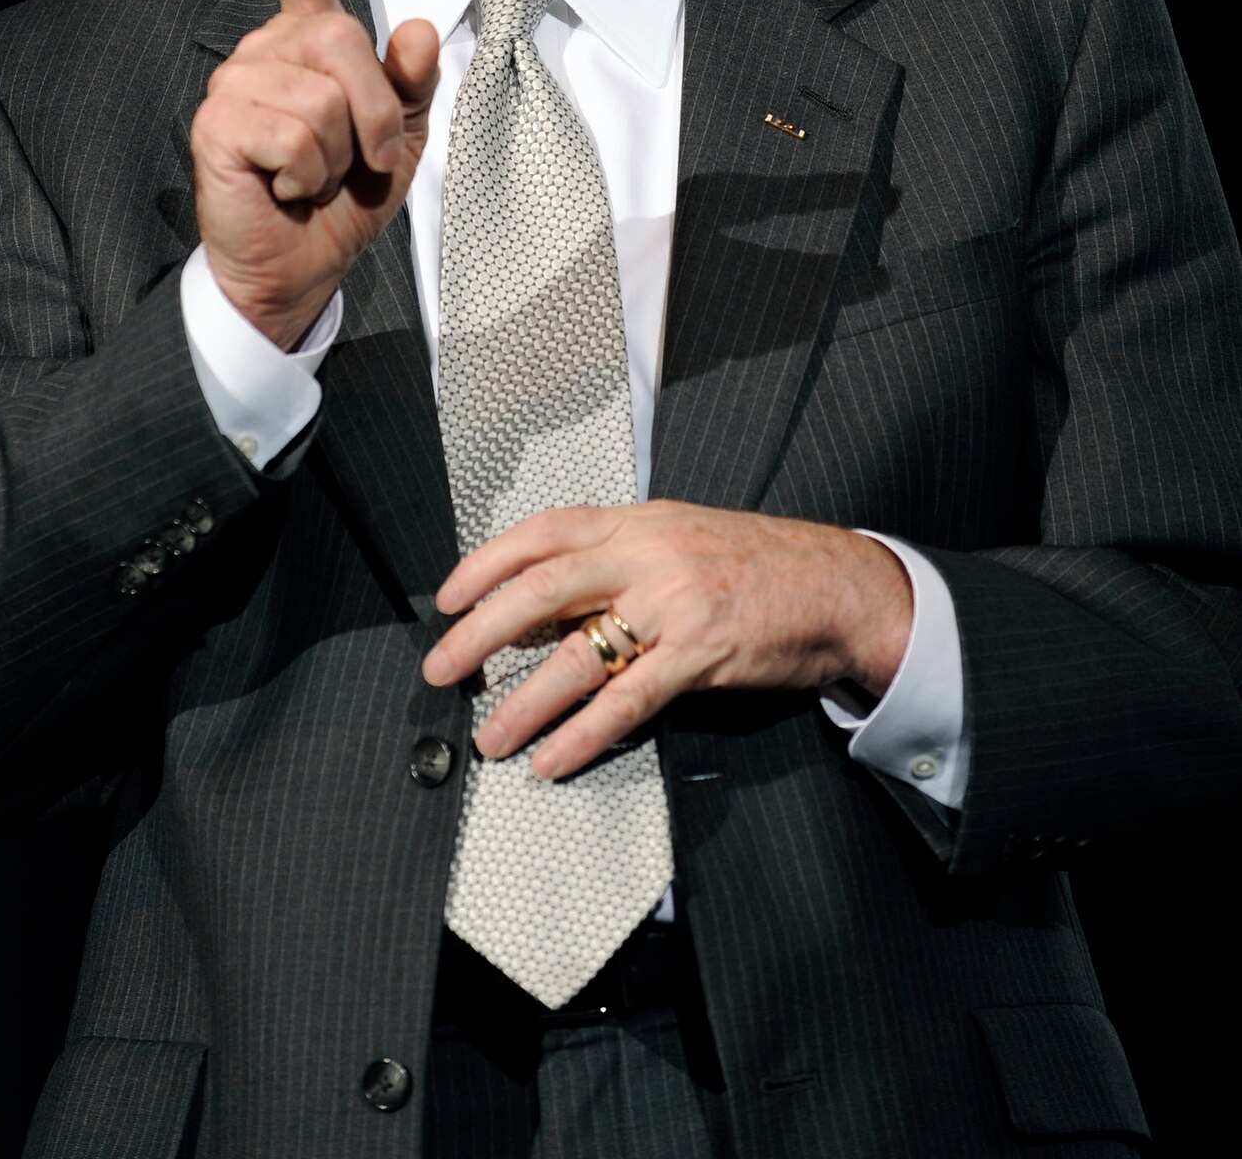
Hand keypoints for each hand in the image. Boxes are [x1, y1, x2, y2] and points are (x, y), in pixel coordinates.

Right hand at [190, 0, 437, 347]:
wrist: (302, 265)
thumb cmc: (346, 199)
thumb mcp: (400, 138)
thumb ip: (410, 83)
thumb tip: (414, 28)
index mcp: (309, 44)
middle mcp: (266, 52)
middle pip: (341, 39)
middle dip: (374, 112)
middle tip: (363, 162)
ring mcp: (236, 84)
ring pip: (322, 97)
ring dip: (339, 156)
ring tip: (313, 177)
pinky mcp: (218, 124)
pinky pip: (295, 135)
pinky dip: (308, 175)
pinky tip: (284, 187)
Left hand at [422, 503, 912, 778]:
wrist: (836, 584)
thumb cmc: (756, 562)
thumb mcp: (676, 537)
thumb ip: (612, 564)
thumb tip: (544, 606)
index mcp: (637, 522)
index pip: (542, 531)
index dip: (485, 563)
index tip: (448, 598)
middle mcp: (648, 556)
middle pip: (542, 589)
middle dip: (480, 633)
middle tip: (443, 668)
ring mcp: (674, 605)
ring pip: (577, 654)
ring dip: (523, 701)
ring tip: (491, 734)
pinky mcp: (701, 655)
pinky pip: (628, 701)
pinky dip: (583, 734)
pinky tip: (553, 758)